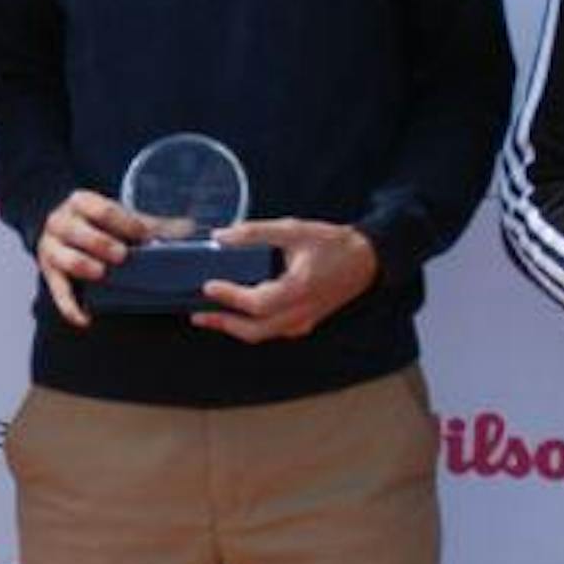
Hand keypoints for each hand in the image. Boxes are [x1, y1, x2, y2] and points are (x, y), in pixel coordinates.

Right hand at [36, 189, 152, 328]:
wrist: (64, 232)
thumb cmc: (99, 225)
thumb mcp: (120, 218)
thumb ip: (151, 225)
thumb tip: (188, 228)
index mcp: (81, 202)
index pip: (102, 210)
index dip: (124, 224)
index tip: (144, 236)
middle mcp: (60, 221)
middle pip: (79, 231)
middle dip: (101, 243)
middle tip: (122, 255)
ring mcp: (50, 248)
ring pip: (65, 259)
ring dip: (84, 266)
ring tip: (102, 273)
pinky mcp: (48, 273)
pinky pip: (57, 292)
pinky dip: (70, 308)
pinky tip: (85, 319)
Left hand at [191, 218, 379, 343]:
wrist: (366, 260)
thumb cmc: (333, 244)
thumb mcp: (294, 229)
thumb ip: (256, 232)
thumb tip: (221, 236)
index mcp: (299, 289)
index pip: (257, 303)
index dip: (230, 297)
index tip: (208, 286)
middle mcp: (300, 312)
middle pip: (255, 331)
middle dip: (223, 324)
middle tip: (197, 314)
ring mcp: (303, 322)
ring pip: (262, 334)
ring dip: (234, 327)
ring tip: (210, 315)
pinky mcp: (303, 323)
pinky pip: (271, 331)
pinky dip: (250, 325)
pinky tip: (236, 313)